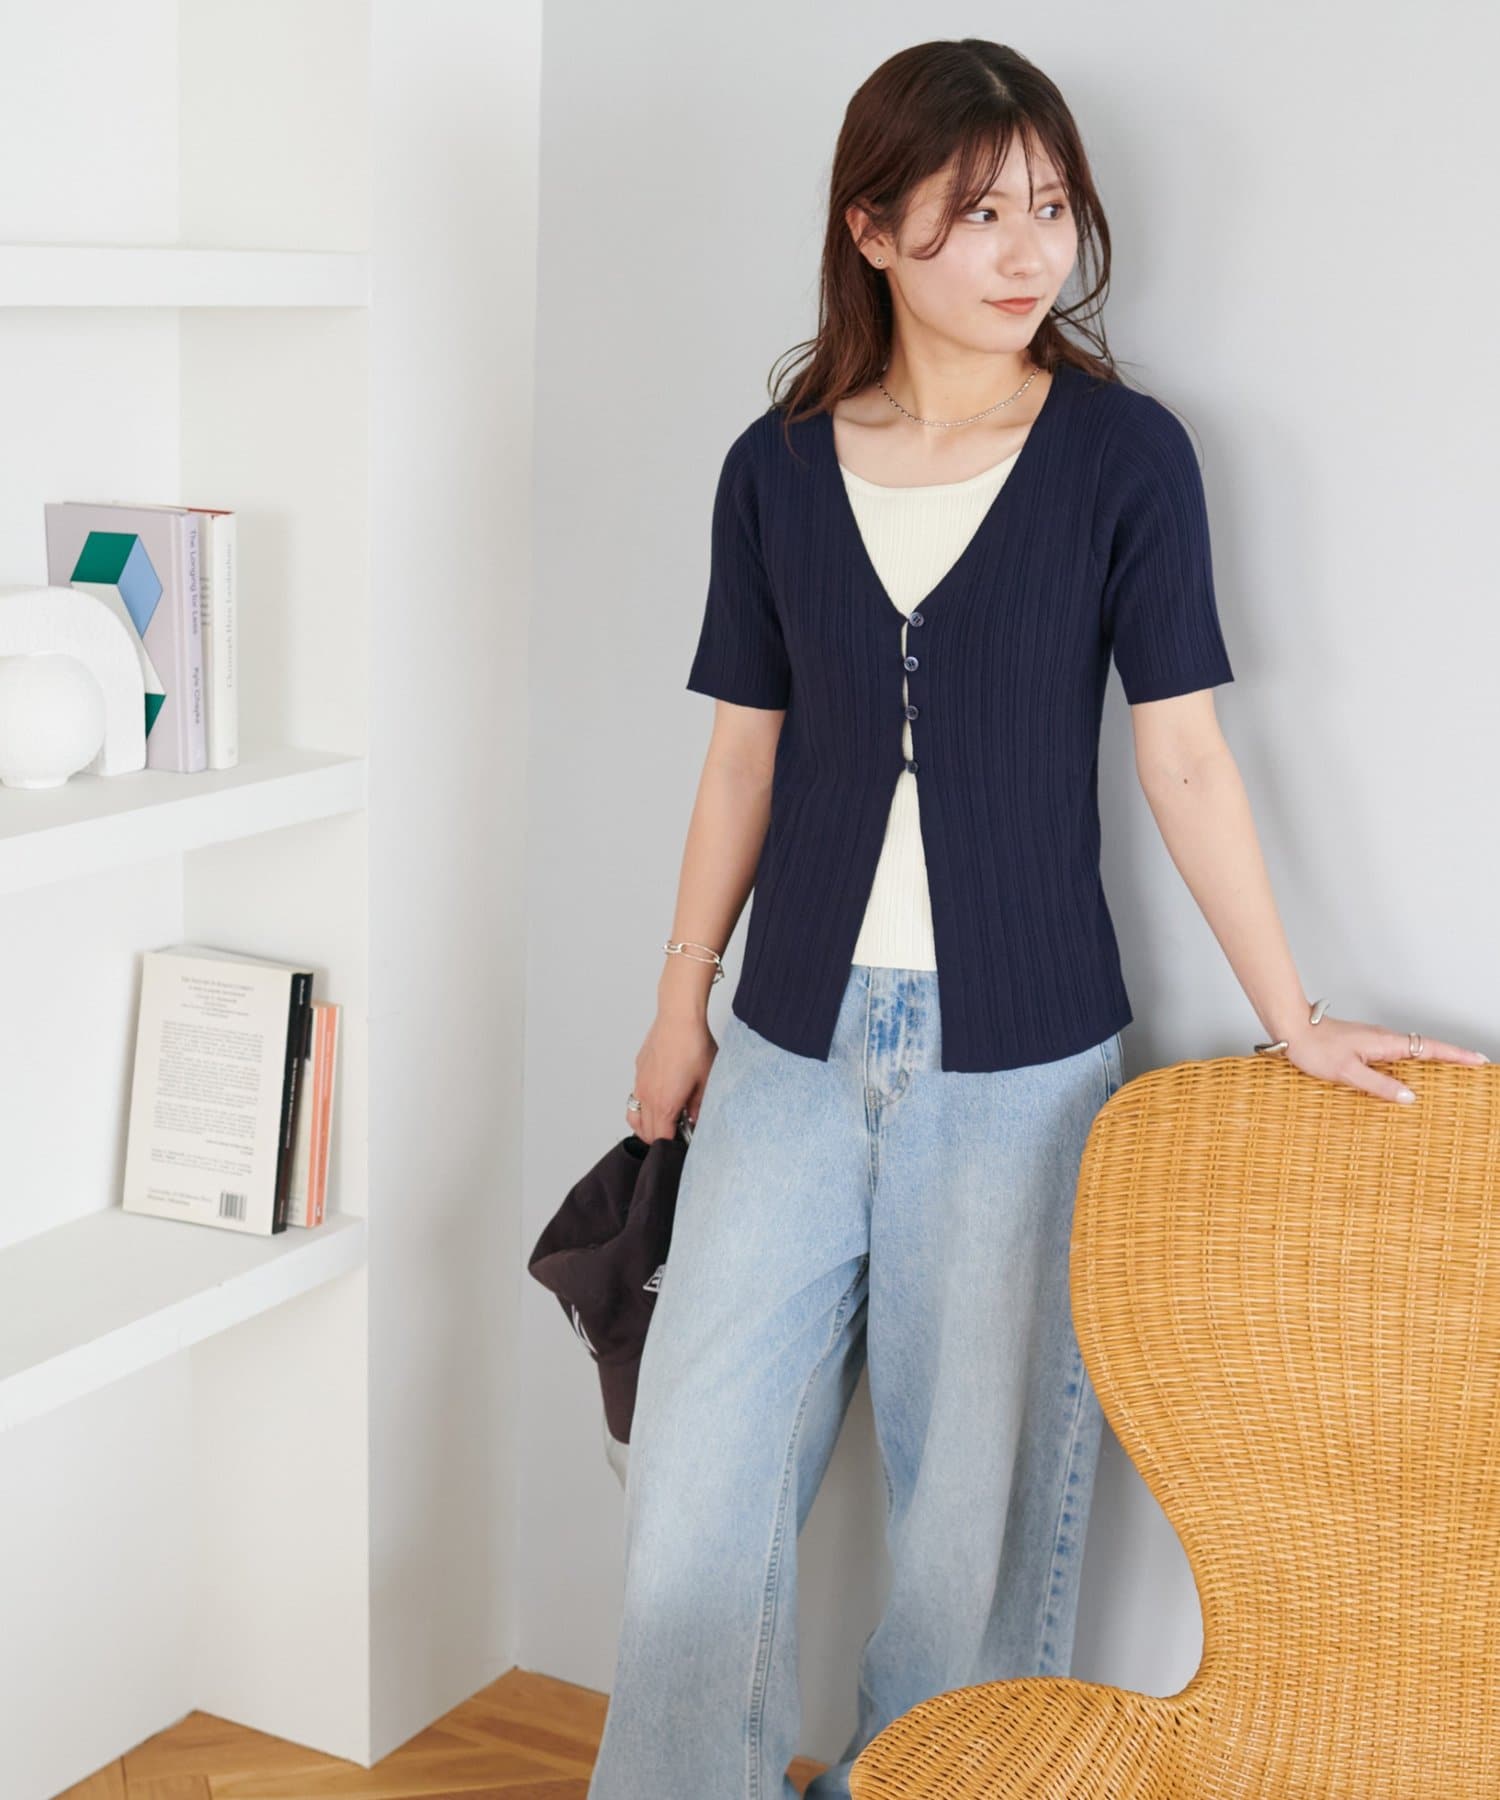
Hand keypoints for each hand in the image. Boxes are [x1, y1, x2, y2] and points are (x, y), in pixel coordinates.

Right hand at [625, 1009, 716, 1142]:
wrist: (679, 1018)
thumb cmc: (694, 1046)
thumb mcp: (707, 1081)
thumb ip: (700, 1107)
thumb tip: (695, 1120)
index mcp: (664, 1104)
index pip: (660, 1140)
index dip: (671, 1147)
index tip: (683, 1144)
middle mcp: (647, 1097)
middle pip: (646, 1133)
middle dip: (660, 1138)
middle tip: (679, 1132)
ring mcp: (640, 1084)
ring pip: (634, 1118)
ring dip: (647, 1126)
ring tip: (665, 1120)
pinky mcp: (639, 1071)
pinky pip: (635, 1097)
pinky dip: (643, 1106)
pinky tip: (661, 1096)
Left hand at [1281, 1014, 1488, 1104]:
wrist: (1292, 1029)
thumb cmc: (1315, 1048)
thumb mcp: (1347, 1072)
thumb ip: (1379, 1085)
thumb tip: (1409, 1096)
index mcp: (1384, 1043)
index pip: (1428, 1048)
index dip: (1455, 1055)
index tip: (1477, 1060)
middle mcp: (1382, 1039)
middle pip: (1424, 1048)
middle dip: (1451, 1057)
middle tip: (1473, 1068)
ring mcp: (1373, 1041)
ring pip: (1409, 1051)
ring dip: (1431, 1059)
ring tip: (1450, 1074)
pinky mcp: (1363, 1045)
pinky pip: (1394, 1054)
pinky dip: (1409, 1062)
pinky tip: (1407, 1075)